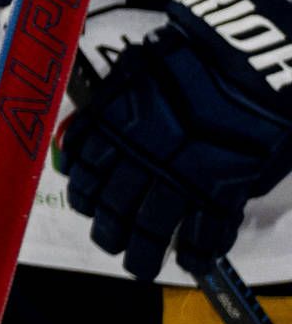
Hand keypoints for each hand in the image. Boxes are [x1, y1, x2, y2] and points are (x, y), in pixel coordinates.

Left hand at [59, 0, 291, 279]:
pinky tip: (195, 263)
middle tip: (112, 245)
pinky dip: (199, 252)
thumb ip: (120, 110)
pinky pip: (205, 231)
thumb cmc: (190, 55)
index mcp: (112, 125)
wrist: (240, 57)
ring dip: (145, 253)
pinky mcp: (219, 189)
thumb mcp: (138, 73)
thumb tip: (103, 133)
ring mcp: (179, 176)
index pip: (83, 172)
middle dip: (109, 232)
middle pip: (111, 207)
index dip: (83, 195)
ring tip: (142, 268)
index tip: (86, 207)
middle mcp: (137, 156)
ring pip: (151, 227)